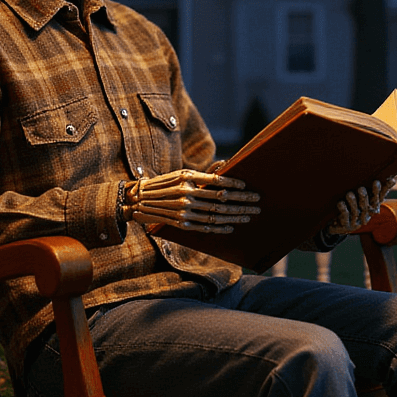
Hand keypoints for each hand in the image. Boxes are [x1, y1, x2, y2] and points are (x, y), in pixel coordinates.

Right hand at [123, 167, 260, 235]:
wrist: (140, 199)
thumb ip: (202, 175)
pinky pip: (205, 226)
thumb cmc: (165, 183)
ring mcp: (184, 211)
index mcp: (187, 178)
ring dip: (234, 216)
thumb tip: (225, 169)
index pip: (216, 181)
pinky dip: (220, 227)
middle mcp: (186, 194)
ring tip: (248, 215)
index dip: (234, 184)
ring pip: (216, 214)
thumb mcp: (181, 173)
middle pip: (220, 199)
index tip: (247, 186)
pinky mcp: (181, 223)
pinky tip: (231, 227)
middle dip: (241, 201)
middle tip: (256, 202)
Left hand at [327, 180, 391, 234]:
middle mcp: (366, 214)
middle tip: (360, 188)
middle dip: (364, 197)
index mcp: (373, 207)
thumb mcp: (368, 199)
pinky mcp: (347, 225)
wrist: (343, 225)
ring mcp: (356, 221)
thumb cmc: (358, 207)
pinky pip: (346, 217)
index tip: (376, 182)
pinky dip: (343, 210)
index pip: (378, 198)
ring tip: (349, 194)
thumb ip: (377, 190)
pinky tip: (340, 203)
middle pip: (367, 206)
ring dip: (353, 202)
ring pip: (356, 211)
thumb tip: (393, 179)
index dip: (379, 191)